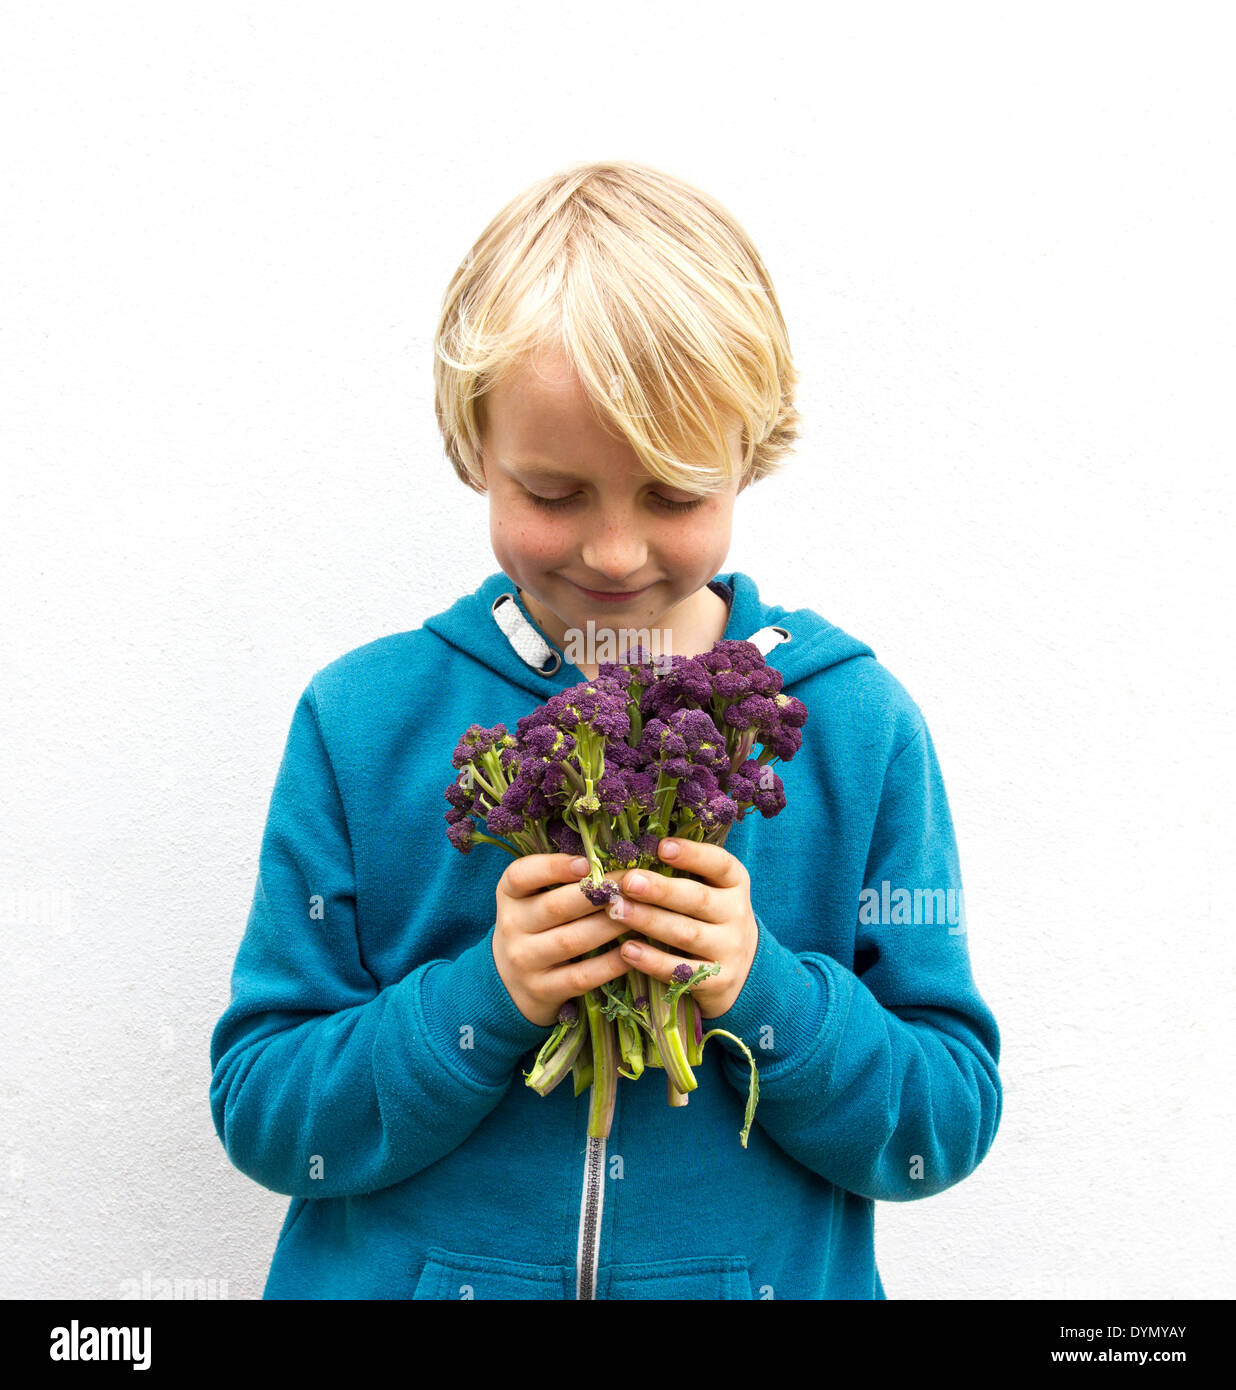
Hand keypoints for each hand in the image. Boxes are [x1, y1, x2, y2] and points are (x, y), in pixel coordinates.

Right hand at [493, 853, 630, 1027]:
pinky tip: (632, 951)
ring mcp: (524, 961)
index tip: (587, 862)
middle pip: (555, 907)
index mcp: (509, 896)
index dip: (552, 867)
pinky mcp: (542, 990)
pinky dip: (609, 964)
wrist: (509, 984)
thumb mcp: (532, 900)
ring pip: (571, 942)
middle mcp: (511, 927)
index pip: (520, 875)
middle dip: (596, 895)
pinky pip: (581, 977)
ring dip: (608, 926)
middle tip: (631, 885)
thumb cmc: (535, 928)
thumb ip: (560, 880)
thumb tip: (612, 855)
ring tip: (639, 914)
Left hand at [609, 838, 757, 1017]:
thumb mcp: (709, 890)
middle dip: (661, 890)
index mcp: (734, 883)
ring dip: (649, 921)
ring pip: (686, 933)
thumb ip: (680, 873)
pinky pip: (681, 971)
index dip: (692, 854)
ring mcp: (729, 948)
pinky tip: (626, 950)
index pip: (719, 864)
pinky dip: (653, 961)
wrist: (742, 968)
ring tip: (617, 910)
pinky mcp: (718, 981)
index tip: (662, 846)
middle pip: (697, 899)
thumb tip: (629, 850)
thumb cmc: (709, 917)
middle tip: (628, 881)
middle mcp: (736, 913)